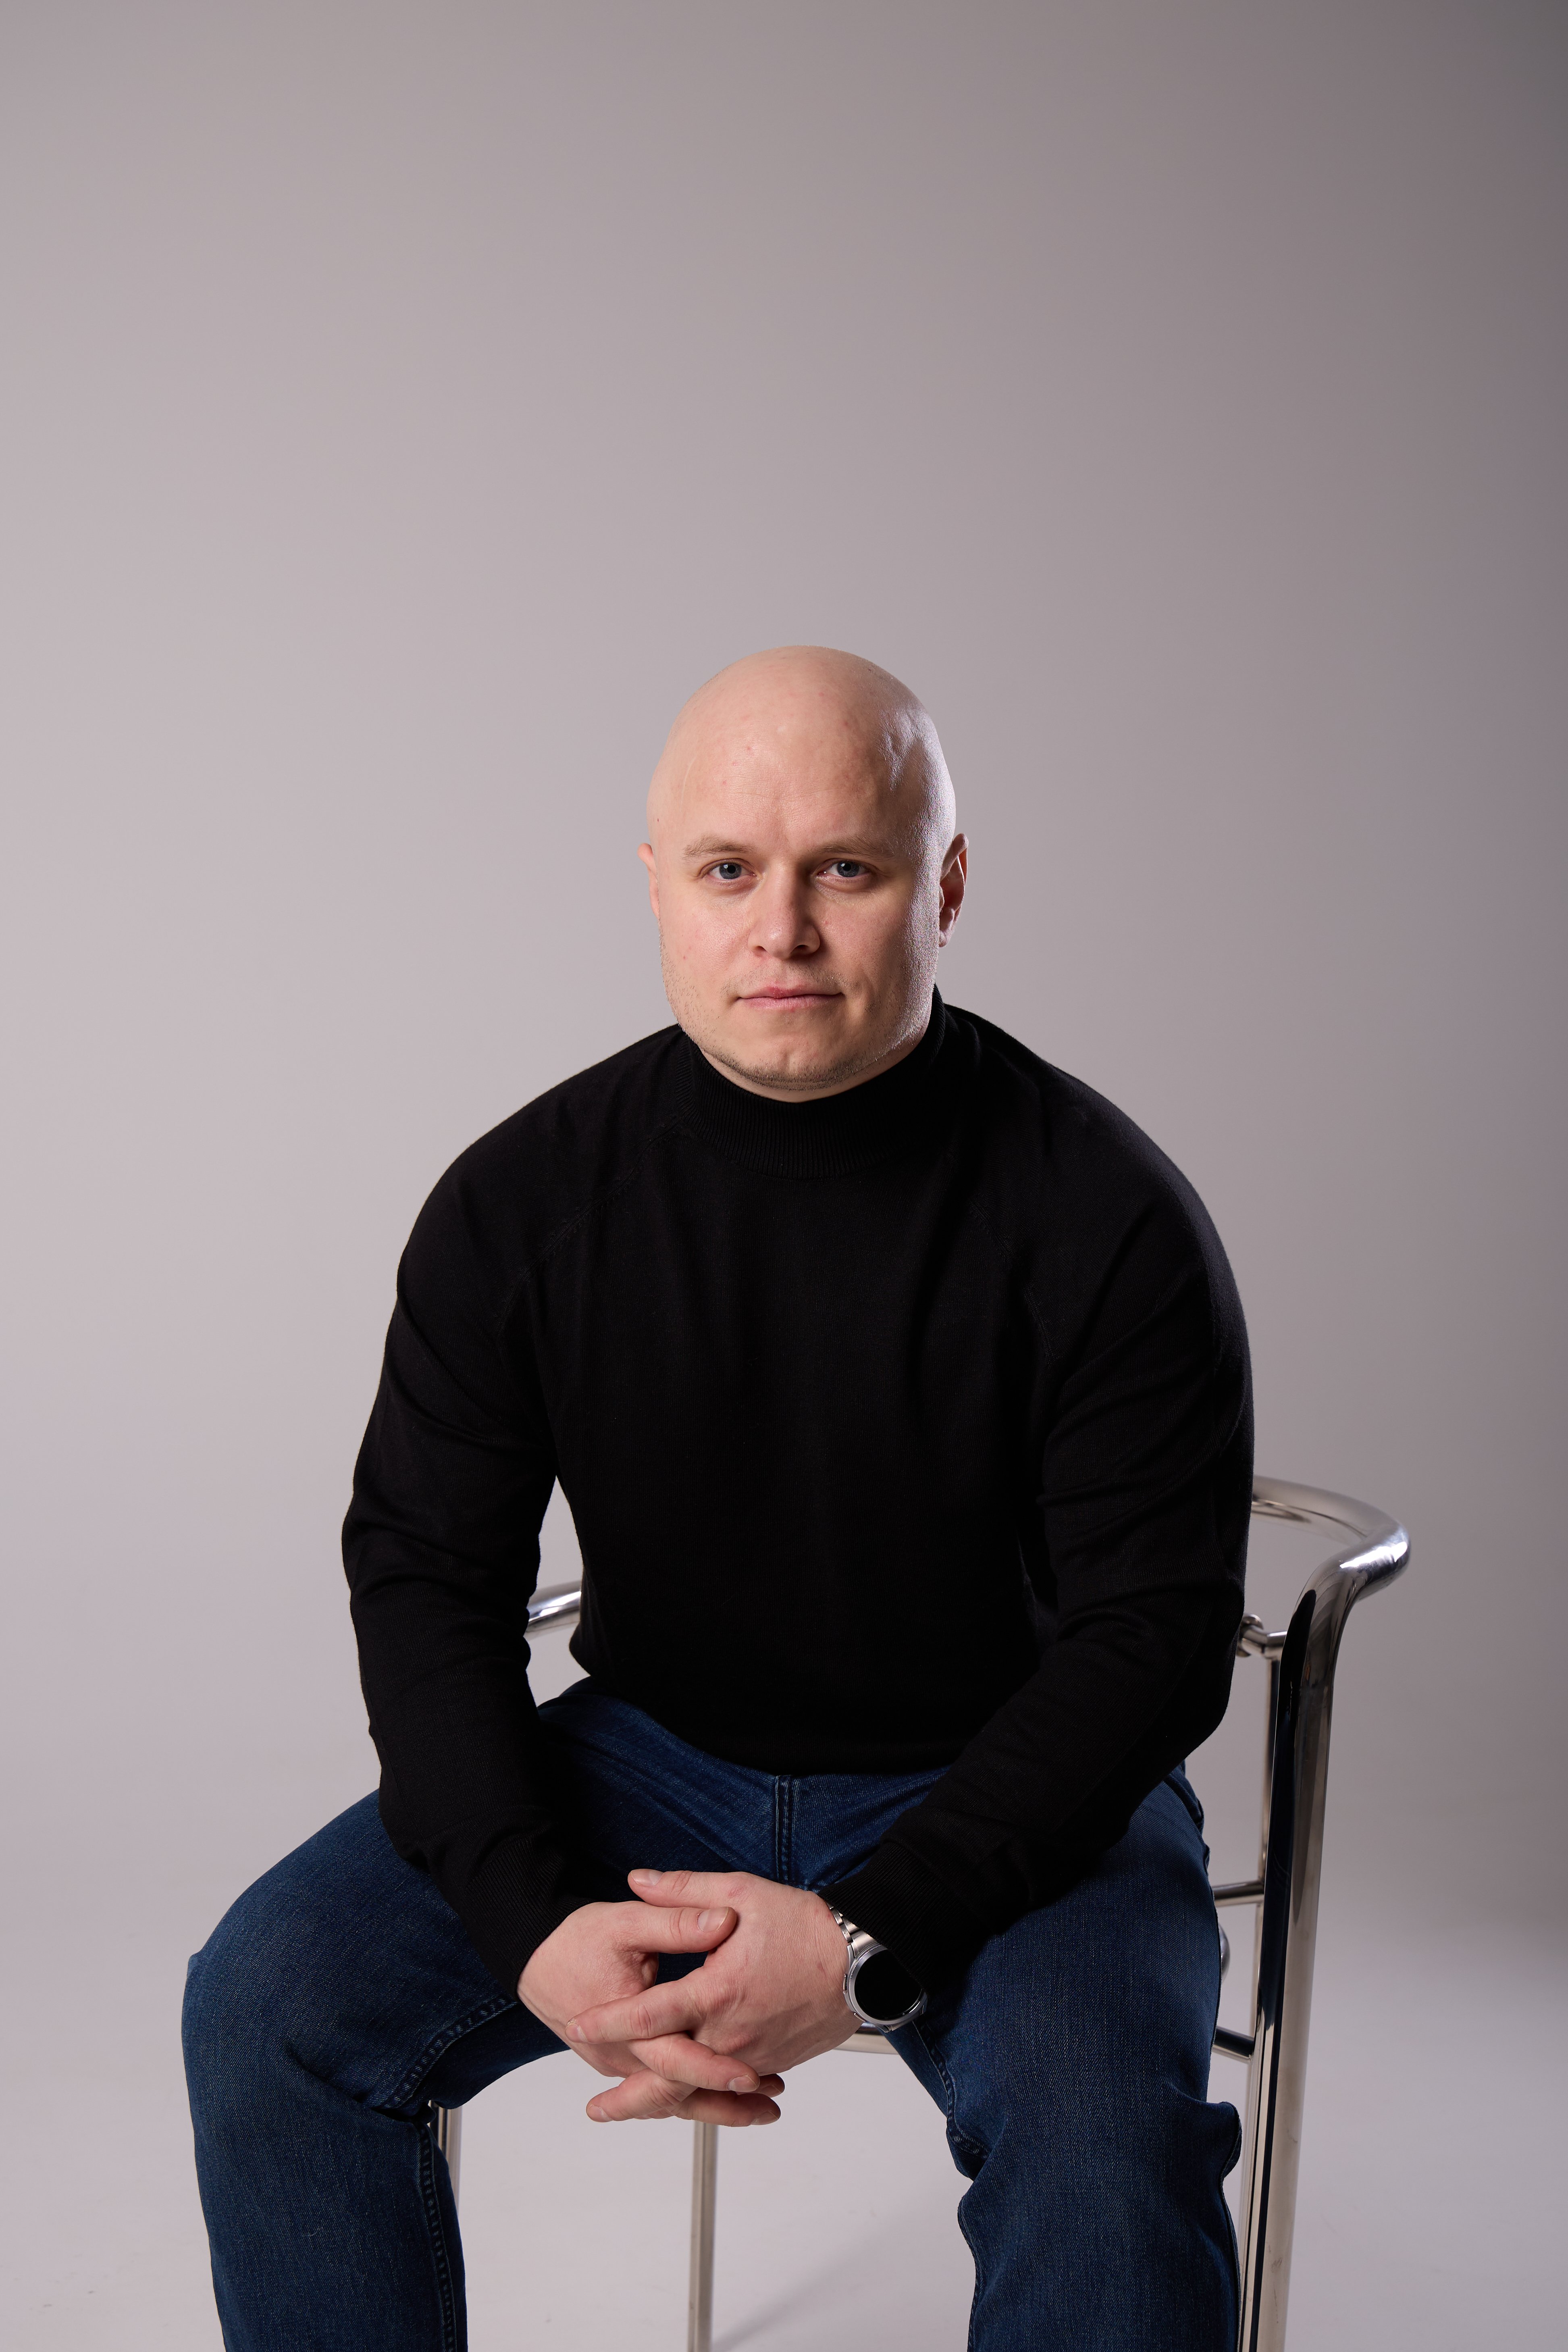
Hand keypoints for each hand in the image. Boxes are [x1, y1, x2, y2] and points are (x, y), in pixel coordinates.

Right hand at [518, 1899, 783, 2126]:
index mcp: (626, 2025)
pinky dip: (693, 2097)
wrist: (535, 1959)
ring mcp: (619, 2065)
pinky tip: (724, 2097)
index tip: (752, 2076)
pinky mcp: (621, 2063)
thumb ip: (676, 1921)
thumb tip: (723, 1920)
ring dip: (716, 2107)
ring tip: (763, 2110)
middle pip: (678, 2092)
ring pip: (671, 2100)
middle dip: (727, 2103)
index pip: (674, 2057)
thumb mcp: (626, 1921)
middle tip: (772, 2103)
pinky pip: (659, 2091)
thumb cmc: (577, 1938)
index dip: (714, 2069)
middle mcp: (622, 2056)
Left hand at [561, 1869, 852, 2119]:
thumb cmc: (805, 1925)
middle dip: (628, 2096)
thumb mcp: (740, 1892)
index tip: (577, 2027)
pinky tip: (688, 2098)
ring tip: (629, 2111)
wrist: (865, 1960)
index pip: (650, 2014)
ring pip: (701, 2089)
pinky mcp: (774, 2061)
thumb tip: (638, 1879)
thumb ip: (684, 1890)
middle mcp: (732, 2033)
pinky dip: (705, 2096)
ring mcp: (754, 2054)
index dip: (609, 2021)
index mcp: (717, 1991)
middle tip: (594, 2109)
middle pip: (670, 2075)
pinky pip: (731, 2085)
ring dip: (663, 2103)